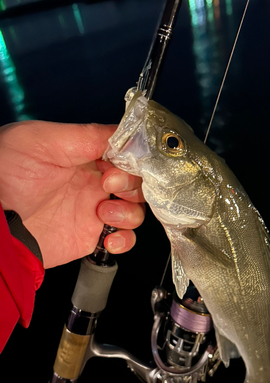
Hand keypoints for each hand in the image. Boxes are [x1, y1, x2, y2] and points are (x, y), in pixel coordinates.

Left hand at [0, 121, 144, 267]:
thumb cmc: (7, 172)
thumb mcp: (43, 140)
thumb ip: (88, 136)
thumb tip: (128, 135)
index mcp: (85, 156)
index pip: (126, 155)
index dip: (130, 160)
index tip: (117, 164)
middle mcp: (93, 183)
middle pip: (136, 183)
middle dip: (131, 185)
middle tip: (109, 185)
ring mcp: (94, 211)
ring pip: (135, 211)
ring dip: (129, 213)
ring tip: (103, 214)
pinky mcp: (90, 237)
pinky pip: (123, 240)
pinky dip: (125, 240)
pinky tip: (110, 238)